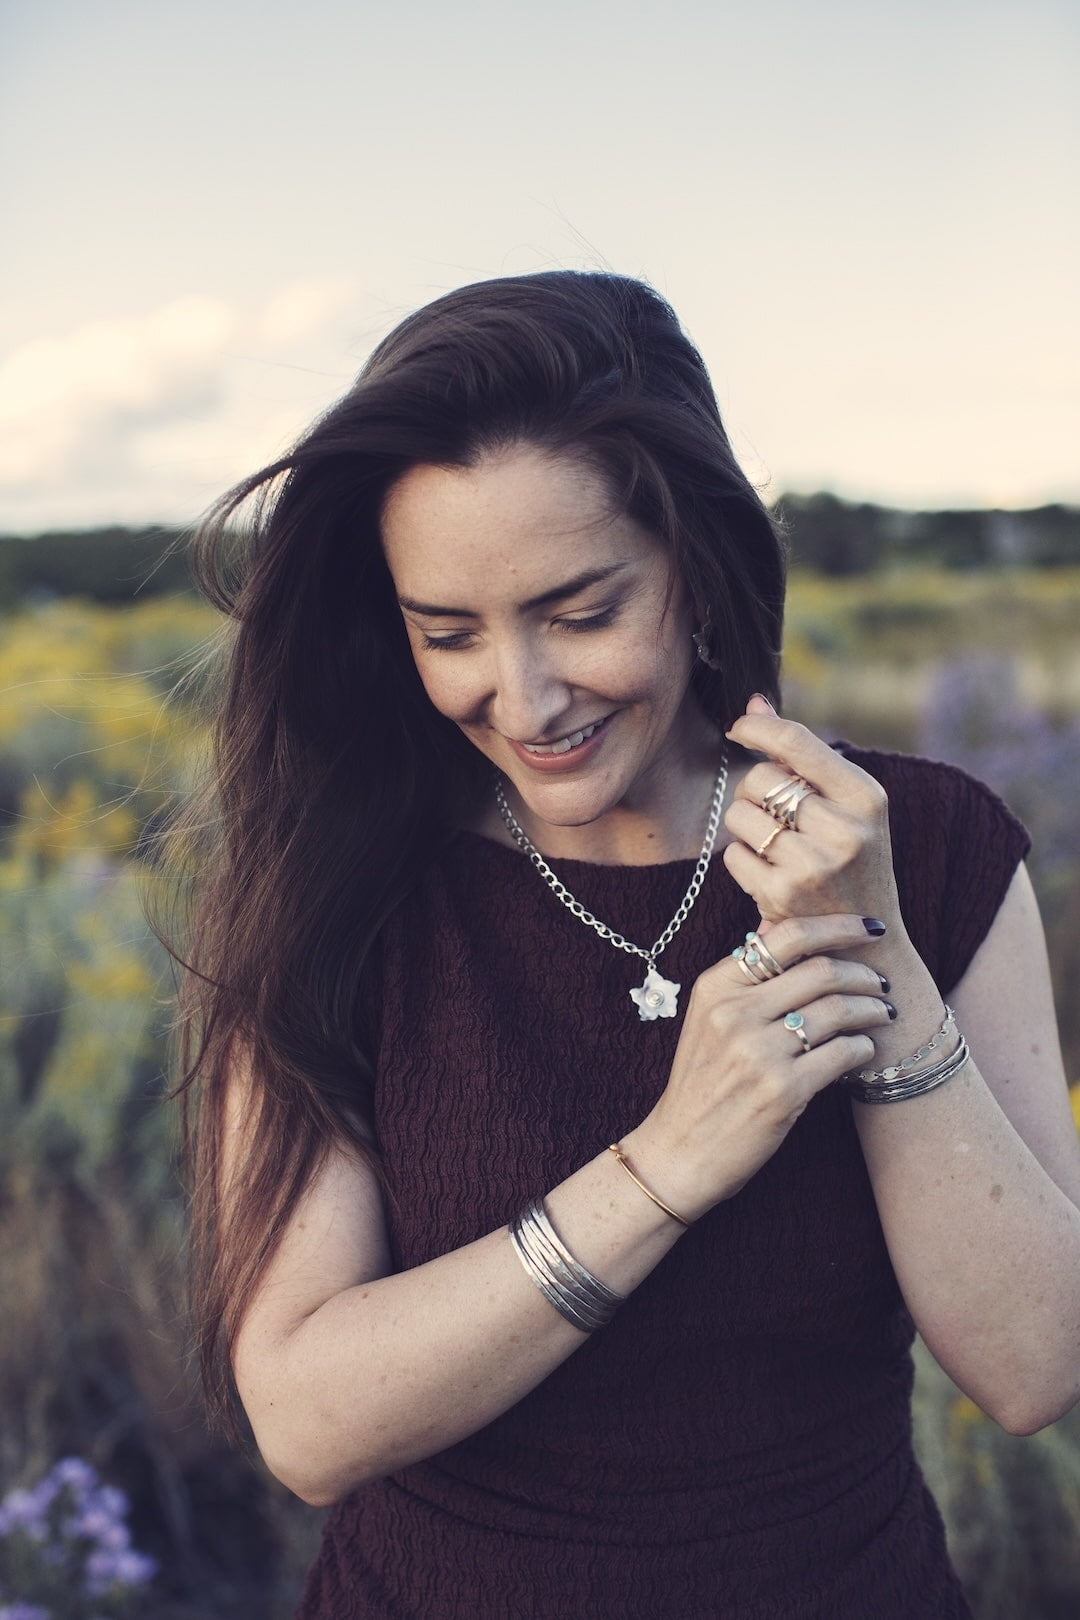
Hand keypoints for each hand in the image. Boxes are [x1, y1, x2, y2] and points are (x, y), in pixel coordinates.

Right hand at [625, 914, 893, 1218]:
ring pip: (838, 1010)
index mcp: (716, 987)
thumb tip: (782, 924)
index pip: (787, 935)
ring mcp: (758, 1052)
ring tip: (883, 1014)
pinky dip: (864, 1047)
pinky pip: (842, 1052)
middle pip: (821, 970)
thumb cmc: (704, 1082)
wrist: (681, 1151)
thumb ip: (745, 975)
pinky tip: (865, 1050)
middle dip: (864, 973)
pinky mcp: (782, 1091)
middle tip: (881, 983)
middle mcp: (734, 1013)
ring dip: (872, 1009)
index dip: (839, 925)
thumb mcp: (708, 1018)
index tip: (871, 929)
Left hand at [721, 696, 901, 929]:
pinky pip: (734, 855)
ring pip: (740, 815)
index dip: (757, 729)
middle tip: (775, 813)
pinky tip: (770, 875)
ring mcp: (814, 865)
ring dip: (746, 827)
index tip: (738, 727)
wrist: (864, 945)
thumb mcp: (846, 806)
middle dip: (755, 791)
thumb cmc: (851, 861)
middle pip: (760, 779)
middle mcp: (845, 830)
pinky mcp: (782, 896)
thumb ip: (802, 756)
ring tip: (776, 846)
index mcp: (866, 797)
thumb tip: (753, 703)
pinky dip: (743, 860)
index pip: (797, 742)